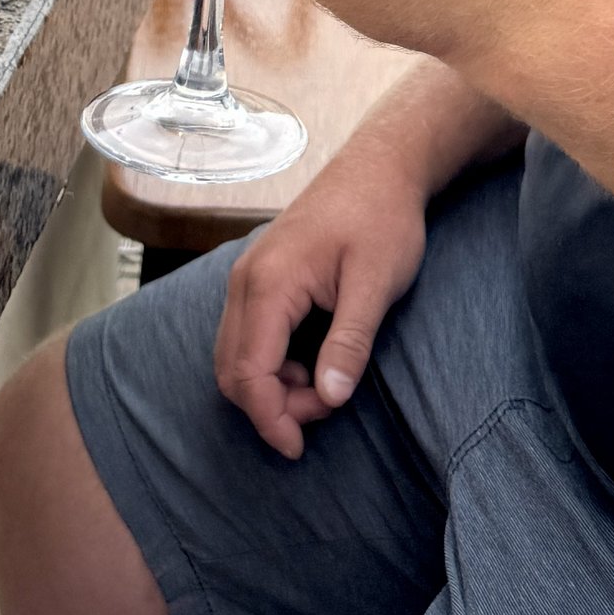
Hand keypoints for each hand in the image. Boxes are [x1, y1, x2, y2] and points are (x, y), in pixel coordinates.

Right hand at [212, 133, 430, 456]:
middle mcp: (245, 280)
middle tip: (324, 408)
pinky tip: (312, 360)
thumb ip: (350, 342)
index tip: (300, 447)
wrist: (379, 166)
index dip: (271, 418)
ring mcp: (248, 275)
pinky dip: (270, 362)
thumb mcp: (376, 284)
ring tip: (324, 385)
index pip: (248, 373)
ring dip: (271, 385)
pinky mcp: (260, 275)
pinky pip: (247, 334)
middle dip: (271, 405)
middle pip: (231, 370)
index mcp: (269, 282)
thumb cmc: (382, 219)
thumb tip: (330, 397)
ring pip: (235, 354)